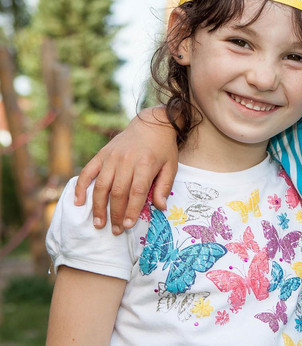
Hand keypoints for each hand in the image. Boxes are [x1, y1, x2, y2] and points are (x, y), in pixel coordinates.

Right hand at [74, 107, 178, 233]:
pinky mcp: (101, 154)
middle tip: (114, 231)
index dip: (131, 210)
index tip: (127, 226)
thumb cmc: (163, 148)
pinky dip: (80, 187)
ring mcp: (111, 157)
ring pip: (101, 185)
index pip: (136, 192)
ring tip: (98, 223)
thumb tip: (160, 208)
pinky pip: (87, 171)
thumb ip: (164, 187)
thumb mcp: (171, 166)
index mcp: (145, 164)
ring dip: (97, 207)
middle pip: (117, 192)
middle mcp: (126, 161)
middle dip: (115, 214)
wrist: (152, 123)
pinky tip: (78, 202)